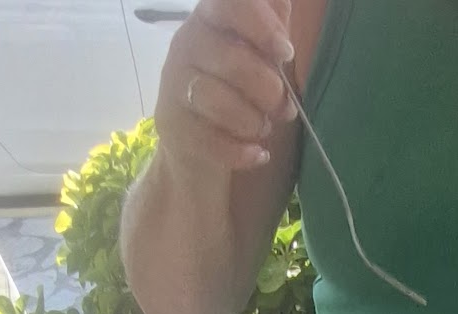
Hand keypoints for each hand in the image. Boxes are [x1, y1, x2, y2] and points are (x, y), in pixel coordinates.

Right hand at [155, 0, 298, 174]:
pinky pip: (210, 139)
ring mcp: (173, 84)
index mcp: (211, 19)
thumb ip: (271, 28)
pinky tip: (258, 154)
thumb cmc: (238, 91)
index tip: (286, 54)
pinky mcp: (171, 125)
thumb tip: (282, 10)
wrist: (197, 145)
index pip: (230, 4)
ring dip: (253, 121)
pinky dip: (241, 152)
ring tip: (264, 128)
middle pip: (232, 60)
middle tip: (283, 108)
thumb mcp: (259, 54)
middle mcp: (186, 43)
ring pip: (219, 101)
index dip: (262, 26)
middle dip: (268, 90)